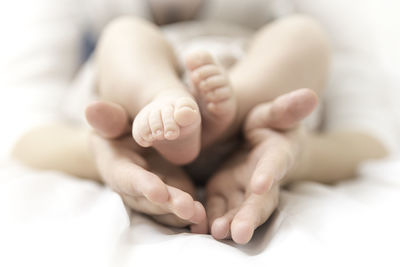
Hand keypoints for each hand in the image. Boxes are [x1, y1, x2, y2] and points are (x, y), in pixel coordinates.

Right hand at [86, 101, 206, 232]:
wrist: (133, 139)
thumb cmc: (123, 126)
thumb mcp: (116, 119)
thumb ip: (109, 118)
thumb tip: (91, 109)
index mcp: (114, 165)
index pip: (125, 177)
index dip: (141, 185)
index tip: (159, 191)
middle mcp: (129, 186)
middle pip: (146, 200)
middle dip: (166, 205)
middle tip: (188, 208)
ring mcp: (147, 195)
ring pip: (161, 209)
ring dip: (179, 214)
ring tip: (200, 215)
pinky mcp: (163, 198)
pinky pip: (173, 211)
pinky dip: (187, 216)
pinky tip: (203, 218)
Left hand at [205, 89, 317, 243]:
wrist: (255, 140)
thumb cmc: (268, 124)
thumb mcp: (274, 113)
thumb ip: (286, 109)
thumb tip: (310, 96)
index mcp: (276, 155)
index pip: (274, 165)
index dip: (269, 174)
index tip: (261, 185)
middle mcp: (261, 178)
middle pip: (259, 200)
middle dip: (249, 215)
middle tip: (239, 233)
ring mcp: (241, 188)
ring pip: (238, 209)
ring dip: (229, 223)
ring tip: (218, 233)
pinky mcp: (223, 191)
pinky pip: (218, 208)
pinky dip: (210, 219)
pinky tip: (198, 227)